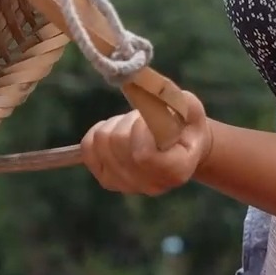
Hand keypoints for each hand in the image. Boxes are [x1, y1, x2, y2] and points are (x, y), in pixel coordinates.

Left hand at [80, 91, 211, 195]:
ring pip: (100, 143)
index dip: (141, 130)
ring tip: (132, 127)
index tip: (151, 119)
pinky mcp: (108, 180)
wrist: (182, 147)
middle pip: (118, 145)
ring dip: (114, 125)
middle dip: (127, 121)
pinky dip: (97, 134)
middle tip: (143, 120)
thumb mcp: (188, 107)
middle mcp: (151, 185)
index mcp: (176, 170)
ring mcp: (127, 186)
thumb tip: (145, 88)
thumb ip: (172, 98)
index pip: (143, 155)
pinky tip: (116, 134)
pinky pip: (87, 150)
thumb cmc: (187, 125)